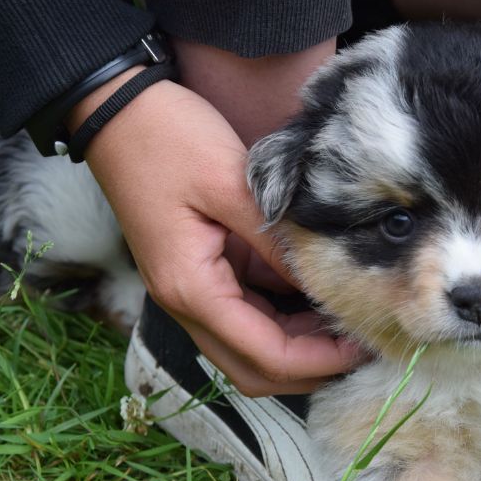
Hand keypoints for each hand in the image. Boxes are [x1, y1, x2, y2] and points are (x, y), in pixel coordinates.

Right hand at [76, 75, 360, 395]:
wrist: (114, 110)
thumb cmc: (167, 138)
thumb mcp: (230, 183)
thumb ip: (277, 241)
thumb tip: (324, 283)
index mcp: (191, 289)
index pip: (265, 355)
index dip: (320, 360)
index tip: (366, 343)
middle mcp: (186, 304)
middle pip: (254, 370)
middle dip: (311, 369)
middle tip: (363, 344)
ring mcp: (190, 293)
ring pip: (250, 350)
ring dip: (298, 348)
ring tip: (348, 322)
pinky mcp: (200, 275)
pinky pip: (246, 316)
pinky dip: (284, 319)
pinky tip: (320, 297)